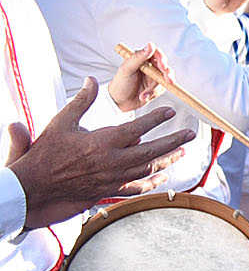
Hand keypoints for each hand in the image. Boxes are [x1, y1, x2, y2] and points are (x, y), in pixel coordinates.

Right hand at [6, 81, 194, 228]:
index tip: (170, 111)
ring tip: (182, 151)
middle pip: (151, 151)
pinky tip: (164, 177)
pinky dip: (152, 182)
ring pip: (147, 169)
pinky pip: (137, 187)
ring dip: (167, 160)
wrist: (35, 185)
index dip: (155, 119)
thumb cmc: (47, 152)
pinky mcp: (109, 190)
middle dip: (173, 141)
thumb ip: (81, 101)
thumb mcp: (61, 122)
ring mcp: (112, 178)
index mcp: (102, 143)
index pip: (136, 129)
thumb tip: (92, 80)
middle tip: (190, 133)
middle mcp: (112, 162)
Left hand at [107, 46, 166, 110]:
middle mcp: (149, 66)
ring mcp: (154, 77)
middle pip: (165, 66)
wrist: (118, 102)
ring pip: (165, 79)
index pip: (156, 53)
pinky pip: (162, 89)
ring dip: (155, 88)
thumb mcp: (127, 69)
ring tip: (144, 94)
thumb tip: (150, 45)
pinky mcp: (156, 87)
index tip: (163, 66)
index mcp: (141, 59)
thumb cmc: (120, 84)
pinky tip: (144, 96)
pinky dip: (153, 94)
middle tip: (167, 80)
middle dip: (167, 74)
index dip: (162, 59)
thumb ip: (138, 57)